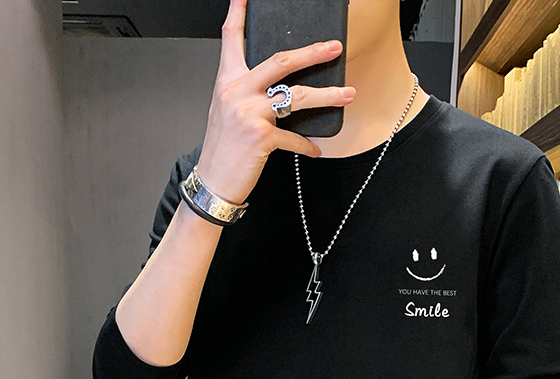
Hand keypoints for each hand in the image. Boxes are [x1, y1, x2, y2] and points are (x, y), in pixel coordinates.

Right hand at [197, 0, 356, 205]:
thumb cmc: (222, 148)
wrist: (213, 181)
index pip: (231, 38)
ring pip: (296, 96)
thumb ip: (247, 92)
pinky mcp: (261, 137)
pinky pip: (294, 137)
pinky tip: (316, 148)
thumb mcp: (227, 112)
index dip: (238, 13)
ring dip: (327, 95)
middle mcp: (237, 92)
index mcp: (228, 81)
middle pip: (281, 62)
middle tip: (334, 48)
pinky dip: (307, 145)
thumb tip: (280, 87)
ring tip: (347, 94)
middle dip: (312, 53)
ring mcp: (249, 113)